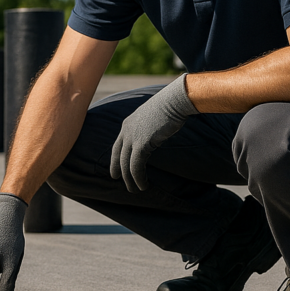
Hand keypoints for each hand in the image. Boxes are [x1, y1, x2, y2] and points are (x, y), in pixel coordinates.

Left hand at [110, 74, 197, 192]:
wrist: (174, 101)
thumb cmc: (170, 106)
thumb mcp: (154, 117)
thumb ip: (149, 127)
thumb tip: (155, 135)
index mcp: (128, 123)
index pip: (117, 145)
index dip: (115, 159)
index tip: (115, 172)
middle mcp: (126, 131)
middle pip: (119, 156)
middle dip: (119, 172)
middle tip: (124, 184)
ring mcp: (132, 137)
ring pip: (126, 164)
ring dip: (130, 179)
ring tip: (135, 189)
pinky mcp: (141, 144)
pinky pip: (136, 166)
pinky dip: (138, 177)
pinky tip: (143, 184)